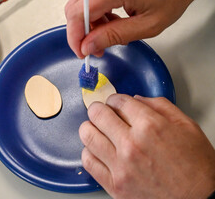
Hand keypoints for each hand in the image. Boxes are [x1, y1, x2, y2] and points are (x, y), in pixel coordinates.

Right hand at [65, 0, 201, 57]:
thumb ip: (114, 36)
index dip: (74, 36)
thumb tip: (88, 45)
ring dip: (89, 20)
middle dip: (81, 31)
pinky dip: (96, 7)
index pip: (78, 13)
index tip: (80, 51)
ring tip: (109, 28)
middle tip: (94, 45)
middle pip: (74, 6)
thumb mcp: (148, 24)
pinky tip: (111, 13)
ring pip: (80, 0)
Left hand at [79, 94, 214, 198]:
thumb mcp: (187, 126)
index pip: (118, 101)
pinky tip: (98, 150)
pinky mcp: (114, 185)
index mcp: (150, 126)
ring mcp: (121, 166)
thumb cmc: (196, 166)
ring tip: (98, 129)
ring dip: (91, 128)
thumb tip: (136, 99)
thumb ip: (160, 106)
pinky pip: (88, 162)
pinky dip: (89, 152)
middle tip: (102, 112)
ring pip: (88, 136)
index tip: (115, 103)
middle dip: (99, 109)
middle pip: (98, 114)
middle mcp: (132, 144)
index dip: (115, 99)